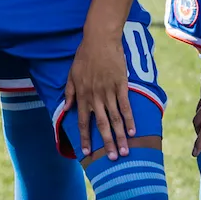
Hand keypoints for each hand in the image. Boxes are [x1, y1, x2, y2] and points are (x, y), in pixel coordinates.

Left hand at [67, 25, 135, 159]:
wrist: (100, 40)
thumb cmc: (84, 56)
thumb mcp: (71, 74)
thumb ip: (69, 92)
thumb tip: (67, 108)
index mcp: (82, 95)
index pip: (83, 121)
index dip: (85, 137)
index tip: (87, 152)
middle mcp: (95, 97)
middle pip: (102, 124)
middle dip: (106, 143)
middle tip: (113, 159)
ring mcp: (109, 92)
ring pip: (115, 119)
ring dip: (120, 136)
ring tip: (125, 150)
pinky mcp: (121, 86)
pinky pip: (125, 106)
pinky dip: (129, 120)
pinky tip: (133, 131)